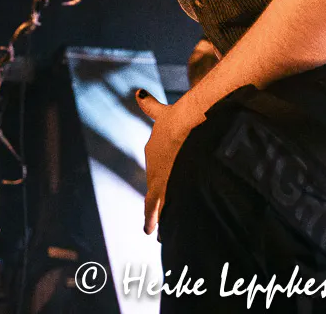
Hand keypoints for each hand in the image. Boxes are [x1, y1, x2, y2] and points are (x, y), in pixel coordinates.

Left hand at [135, 90, 202, 234]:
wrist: (187, 125)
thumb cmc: (178, 119)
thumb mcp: (162, 112)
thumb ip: (149, 106)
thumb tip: (137, 93)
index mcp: (153, 149)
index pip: (155, 165)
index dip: (160, 173)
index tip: (159, 182)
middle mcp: (152, 166)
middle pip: (155, 185)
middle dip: (159, 197)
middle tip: (157, 214)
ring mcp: (159, 179)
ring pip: (154, 201)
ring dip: (155, 215)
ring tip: (153, 231)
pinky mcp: (167, 189)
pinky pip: (158, 210)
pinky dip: (156, 221)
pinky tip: (154, 232)